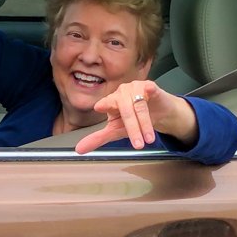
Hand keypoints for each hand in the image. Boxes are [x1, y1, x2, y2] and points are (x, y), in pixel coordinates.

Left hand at [74, 79, 197, 153]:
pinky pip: (150, 88)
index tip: (99, 107)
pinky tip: (150, 90)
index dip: (103, 104)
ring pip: (139, 105)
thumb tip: (78, 150)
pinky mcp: (150, 86)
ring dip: (145, 123)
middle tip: (138, 145)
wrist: (157, 113)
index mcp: (111, 101)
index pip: (106, 104)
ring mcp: (135, 88)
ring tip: (149, 139)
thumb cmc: (134, 120)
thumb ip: (98, 138)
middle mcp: (121, 93)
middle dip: (132, 129)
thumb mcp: (116, 131)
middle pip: (125, 110)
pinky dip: (150, 90)